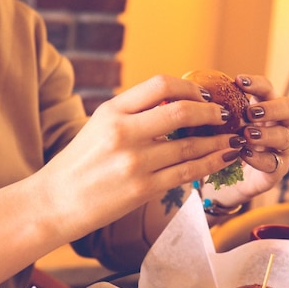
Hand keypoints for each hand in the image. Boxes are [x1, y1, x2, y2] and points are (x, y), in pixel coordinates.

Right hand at [41, 75, 244, 240]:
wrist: (54, 202)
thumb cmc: (78, 163)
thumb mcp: (99, 126)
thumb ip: (133, 114)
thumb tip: (175, 105)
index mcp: (112, 110)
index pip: (160, 85)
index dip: (189, 87)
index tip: (203, 96)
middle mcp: (123, 132)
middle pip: (181, 112)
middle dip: (211, 113)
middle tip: (225, 116)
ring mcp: (134, 162)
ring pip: (190, 145)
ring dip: (217, 141)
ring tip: (234, 138)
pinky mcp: (143, 189)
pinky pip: (186, 172)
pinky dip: (210, 163)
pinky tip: (223, 157)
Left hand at [208, 74, 288, 203]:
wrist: (221, 185)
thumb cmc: (218, 147)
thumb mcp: (213, 127)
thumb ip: (212, 111)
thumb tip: (190, 90)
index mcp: (263, 109)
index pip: (267, 90)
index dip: (257, 84)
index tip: (239, 81)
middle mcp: (277, 126)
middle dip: (272, 108)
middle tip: (250, 113)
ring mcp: (280, 149)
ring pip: (285, 137)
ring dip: (266, 134)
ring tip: (246, 135)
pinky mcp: (276, 171)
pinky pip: (275, 163)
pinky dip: (260, 158)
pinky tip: (245, 155)